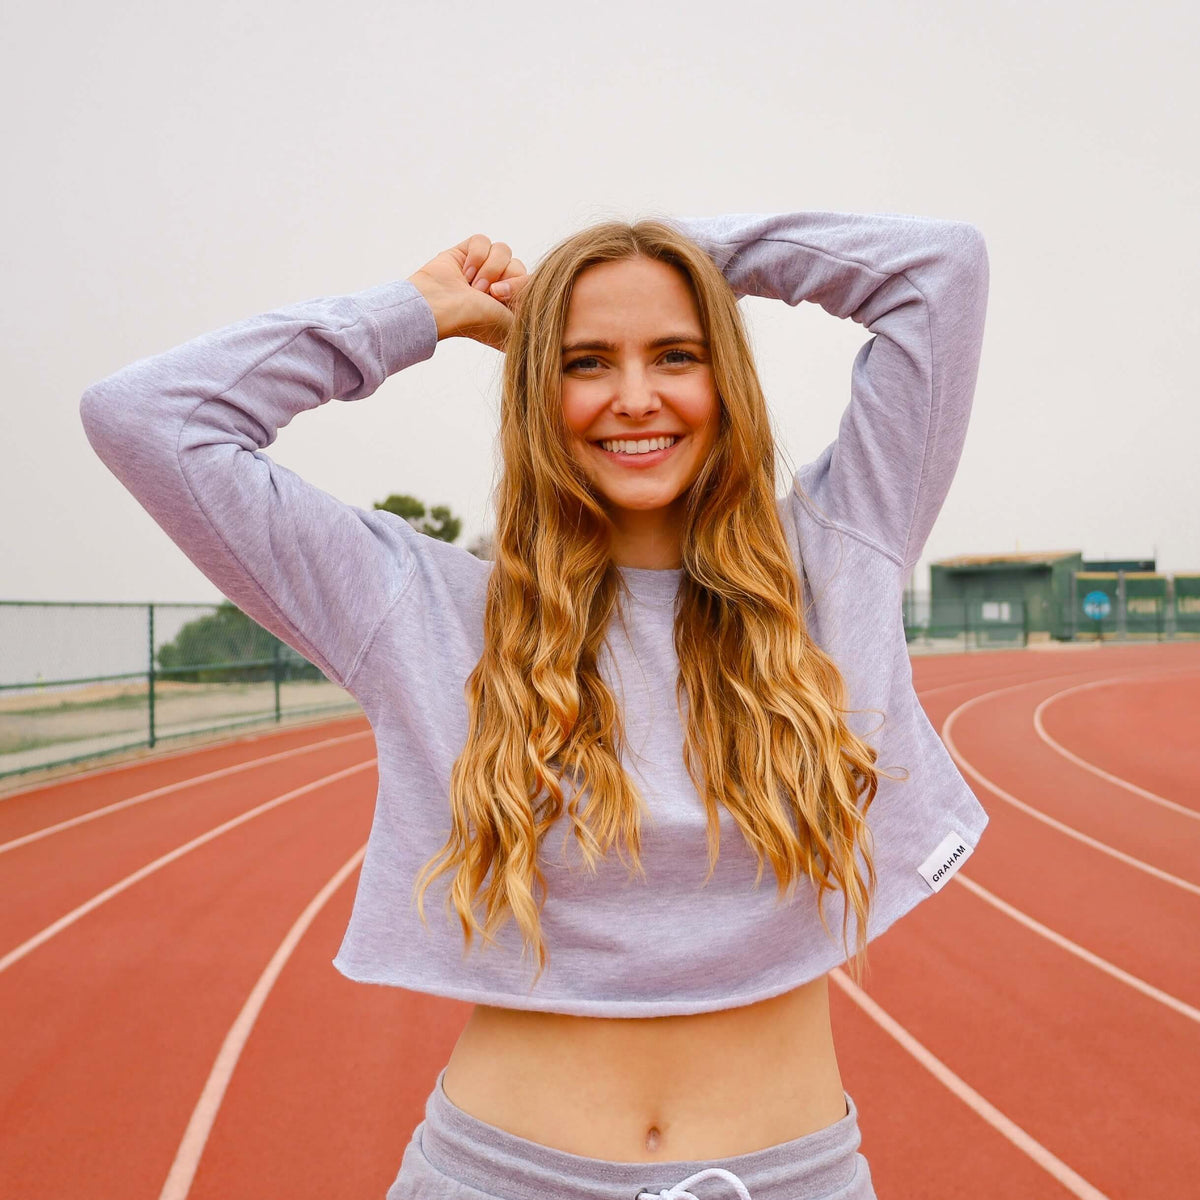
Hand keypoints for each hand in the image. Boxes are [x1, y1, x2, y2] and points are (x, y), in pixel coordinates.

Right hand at [407, 234, 529, 349]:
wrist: (441, 310)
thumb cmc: (475, 321)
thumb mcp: (515, 321)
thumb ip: (533, 306)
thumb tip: (537, 291)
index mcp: (509, 305)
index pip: (531, 281)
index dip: (519, 285)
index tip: (499, 298)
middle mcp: (496, 287)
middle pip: (518, 264)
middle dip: (503, 277)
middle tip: (486, 293)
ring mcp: (481, 269)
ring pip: (503, 250)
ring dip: (489, 269)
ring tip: (473, 286)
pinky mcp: (465, 253)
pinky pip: (483, 240)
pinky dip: (475, 256)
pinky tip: (464, 273)